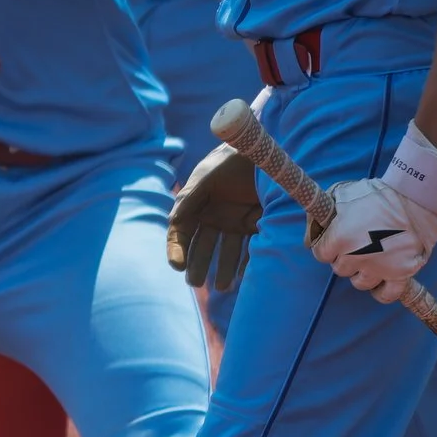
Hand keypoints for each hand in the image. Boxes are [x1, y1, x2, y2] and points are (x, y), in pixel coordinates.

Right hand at [168, 142, 259, 290]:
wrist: (264, 149)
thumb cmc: (231, 158)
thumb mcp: (207, 176)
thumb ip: (189, 197)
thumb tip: (173, 222)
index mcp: (196, 205)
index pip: (180, 232)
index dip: (176, 249)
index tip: (177, 265)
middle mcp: (213, 216)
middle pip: (201, 246)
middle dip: (197, 265)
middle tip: (194, 282)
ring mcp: (235, 221)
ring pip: (225, 251)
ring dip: (222, 269)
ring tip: (222, 287)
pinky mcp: (257, 224)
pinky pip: (250, 248)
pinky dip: (246, 264)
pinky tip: (242, 277)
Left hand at [309, 122, 436, 302]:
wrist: (414, 198)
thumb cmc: (377, 194)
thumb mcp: (343, 195)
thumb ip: (325, 213)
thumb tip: (313, 230)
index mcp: (339, 238)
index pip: (322, 254)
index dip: (327, 248)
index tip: (334, 242)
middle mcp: (356, 257)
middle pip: (340, 269)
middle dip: (345, 258)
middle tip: (356, 246)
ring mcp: (379, 267)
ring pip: (360, 283)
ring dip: (361, 273)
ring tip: (369, 259)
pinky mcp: (401, 273)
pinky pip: (387, 295)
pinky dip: (381, 292)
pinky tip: (379, 284)